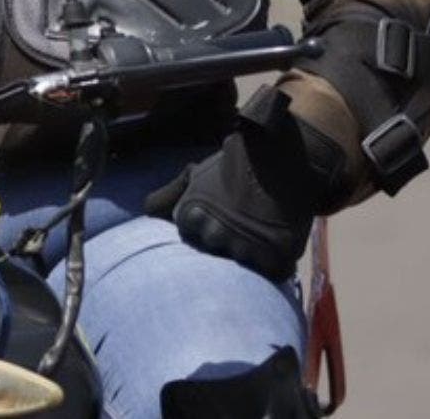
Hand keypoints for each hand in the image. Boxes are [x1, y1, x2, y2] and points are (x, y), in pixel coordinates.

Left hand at [142, 92, 343, 283]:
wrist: (283, 157)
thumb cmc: (234, 166)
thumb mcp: (195, 176)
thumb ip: (167, 196)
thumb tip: (147, 212)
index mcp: (191, 215)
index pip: (191, 237)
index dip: (207, 223)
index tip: (220, 208)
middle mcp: (214, 234)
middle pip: (216, 252)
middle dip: (228, 240)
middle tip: (244, 217)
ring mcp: (245, 247)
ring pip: (243, 264)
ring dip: (253, 252)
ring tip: (262, 224)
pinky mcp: (274, 257)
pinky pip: (273, 272)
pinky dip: (277, 262)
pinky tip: (278, 237)